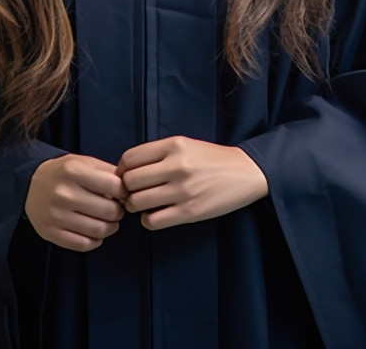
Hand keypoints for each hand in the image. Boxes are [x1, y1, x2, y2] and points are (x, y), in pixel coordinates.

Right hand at [25, 154, 126, 251]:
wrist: (30, 185)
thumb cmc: (64, 172)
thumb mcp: (84, 161)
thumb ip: (107, 171)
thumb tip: (129, 188)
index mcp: (73, 171)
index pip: (113, 185)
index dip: (123, 191)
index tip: (122, 193)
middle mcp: (63, 194)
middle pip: (108, 211)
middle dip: (119, 211)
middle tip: (116, 209)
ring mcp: (56, 215)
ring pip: (98, 230)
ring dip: (110, 227)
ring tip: (108, 220)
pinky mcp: (51, 233)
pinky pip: (83, 244)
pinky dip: (96, 241)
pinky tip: (95, 232)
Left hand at [116, 136, 268, 229]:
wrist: (245, 172)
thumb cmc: (211, 158)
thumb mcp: (185, 144)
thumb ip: (157, 153)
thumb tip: (126, 170)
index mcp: (174, 145)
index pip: (130, 158)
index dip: (121, 170)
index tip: (125, 176)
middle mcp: (177, 165)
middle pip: (129, 181)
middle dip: (126, 189)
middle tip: (133, 193)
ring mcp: (183, 190)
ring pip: (137, 202)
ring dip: (135, 206)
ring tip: (144, 204)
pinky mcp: (189, 212)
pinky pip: (153, 221)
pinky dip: (148, 220)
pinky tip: (156, 214)